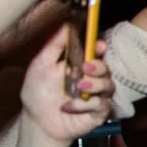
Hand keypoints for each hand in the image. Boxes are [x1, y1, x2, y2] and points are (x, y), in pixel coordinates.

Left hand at [18, 25, 111, 142]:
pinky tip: (68, 107)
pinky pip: (101, 105)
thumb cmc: (38, 94)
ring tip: (78, 87)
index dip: (100, 47)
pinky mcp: (98, 112)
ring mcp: (96, 96)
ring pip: (108, 85)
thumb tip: (66, 25)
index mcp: (79, 66)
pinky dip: (84, 105)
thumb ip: (54, 46)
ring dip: (94, 85)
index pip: (96, 53)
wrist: (37, 122)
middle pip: (106, 68)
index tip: (98, 45)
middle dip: (99, 66)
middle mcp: (91, 80)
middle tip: (85, 68)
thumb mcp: (41, 65)